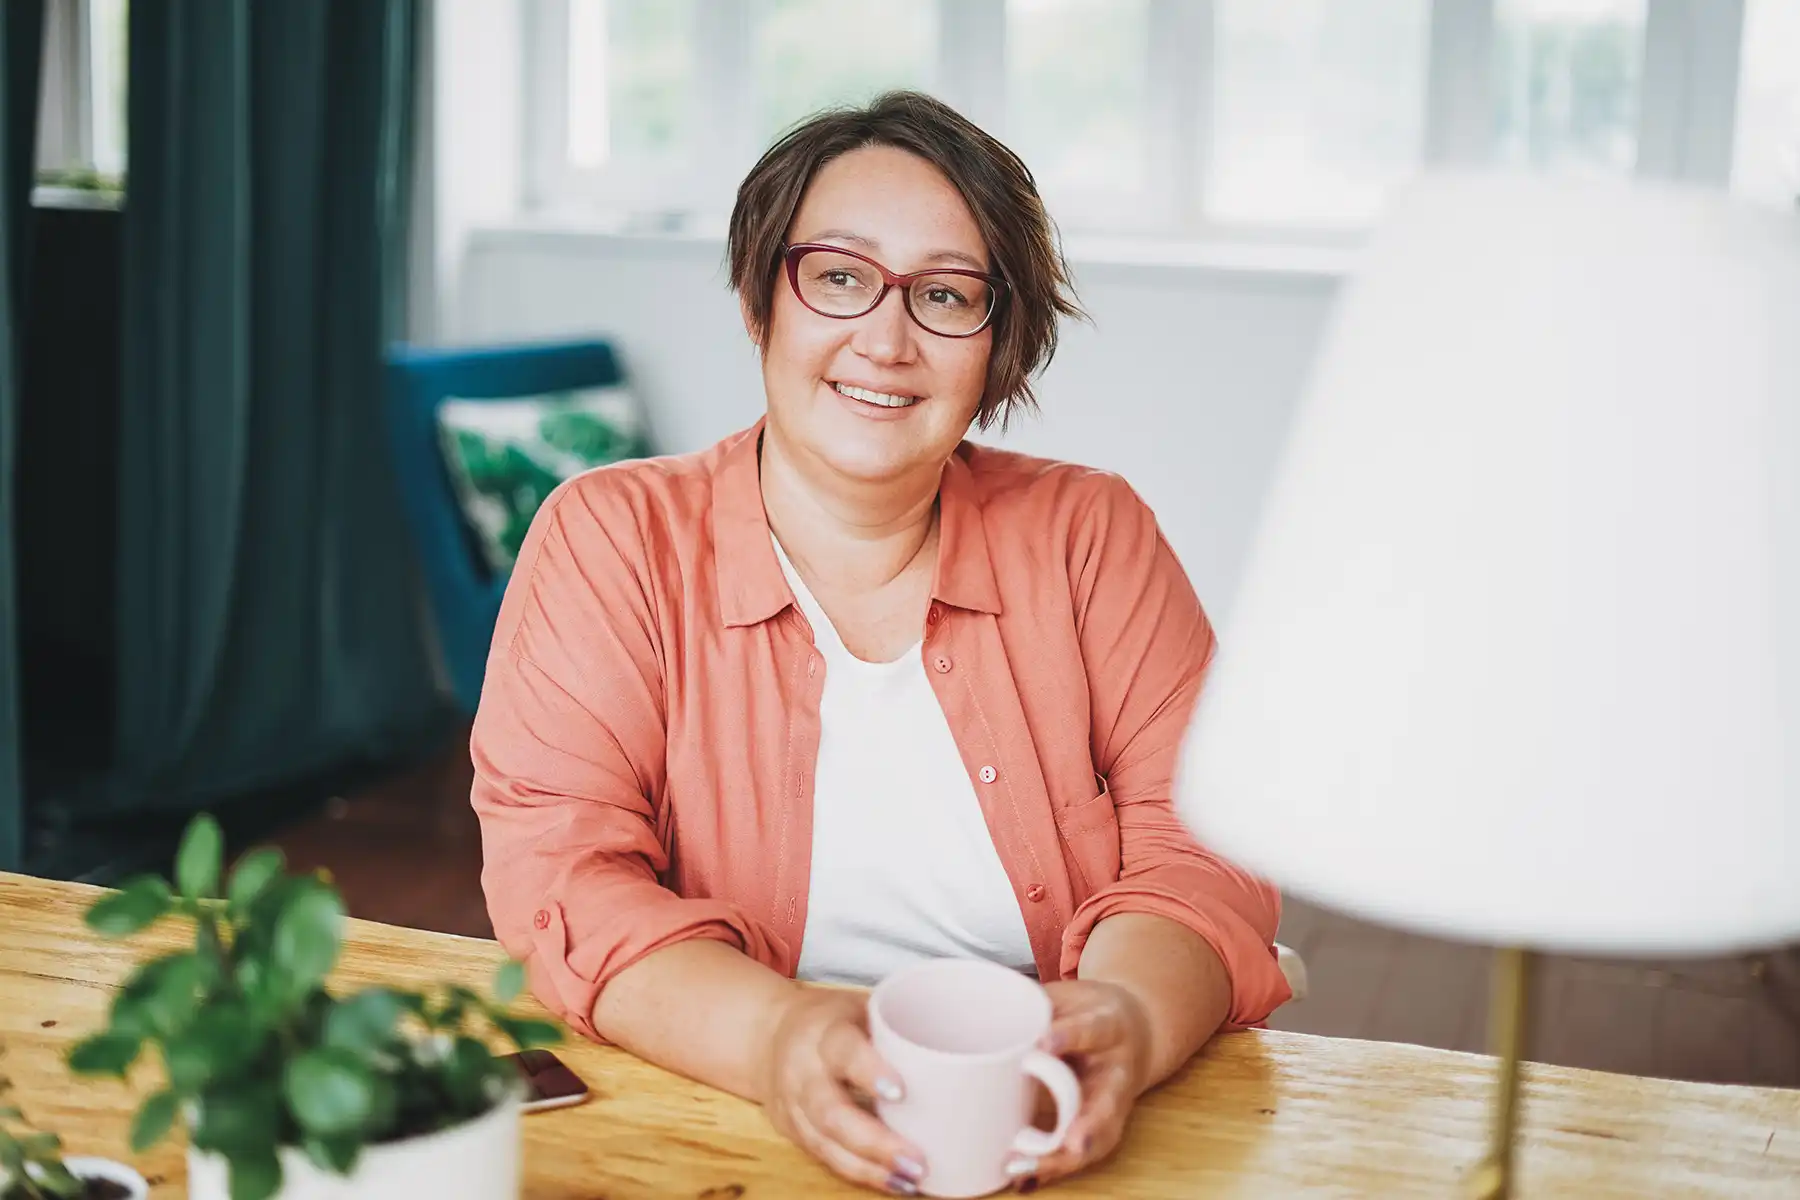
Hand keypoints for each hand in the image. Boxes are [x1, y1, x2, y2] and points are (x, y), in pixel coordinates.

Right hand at [756, 988, 926, 1194]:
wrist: (767, 1034)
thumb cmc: (831, 1020)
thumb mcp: (859, 1007)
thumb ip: (897, 1027)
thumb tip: (967, 1047)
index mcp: (823, 1032)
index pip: (843, 1051)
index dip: (869, 1071)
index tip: (900, 1091)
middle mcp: (803, 1071)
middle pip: (831, 1113)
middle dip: (875, 1142)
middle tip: (917, 1160)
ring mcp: (793, 1105)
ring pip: (826, 1144)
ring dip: (869, 1167)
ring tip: (910, 1179)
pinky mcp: (793, 1131)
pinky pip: (825, 1157)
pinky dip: (860, 1173)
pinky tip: (892, 1181)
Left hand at [1008, 979, 1154, 1191]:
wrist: (1138, 1029)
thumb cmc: (1094, 1011)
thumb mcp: (1072, 996)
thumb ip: (1036, 1005)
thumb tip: (983, 1012)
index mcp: (1111, 1026)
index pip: (1093, 1030)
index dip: (1069, 1037)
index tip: (1042, 1044)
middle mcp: (1118, 1070)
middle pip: (1107, 1104)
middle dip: (1085, 1127)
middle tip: (1064, 1143)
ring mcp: (1115, 1103)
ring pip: (1100, 1138)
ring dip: (1063, 1159)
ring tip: (1025, 1170)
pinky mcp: (1104, 1125)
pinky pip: (1084, 1152)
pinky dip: (1056, 1167)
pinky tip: (1027, 1178)